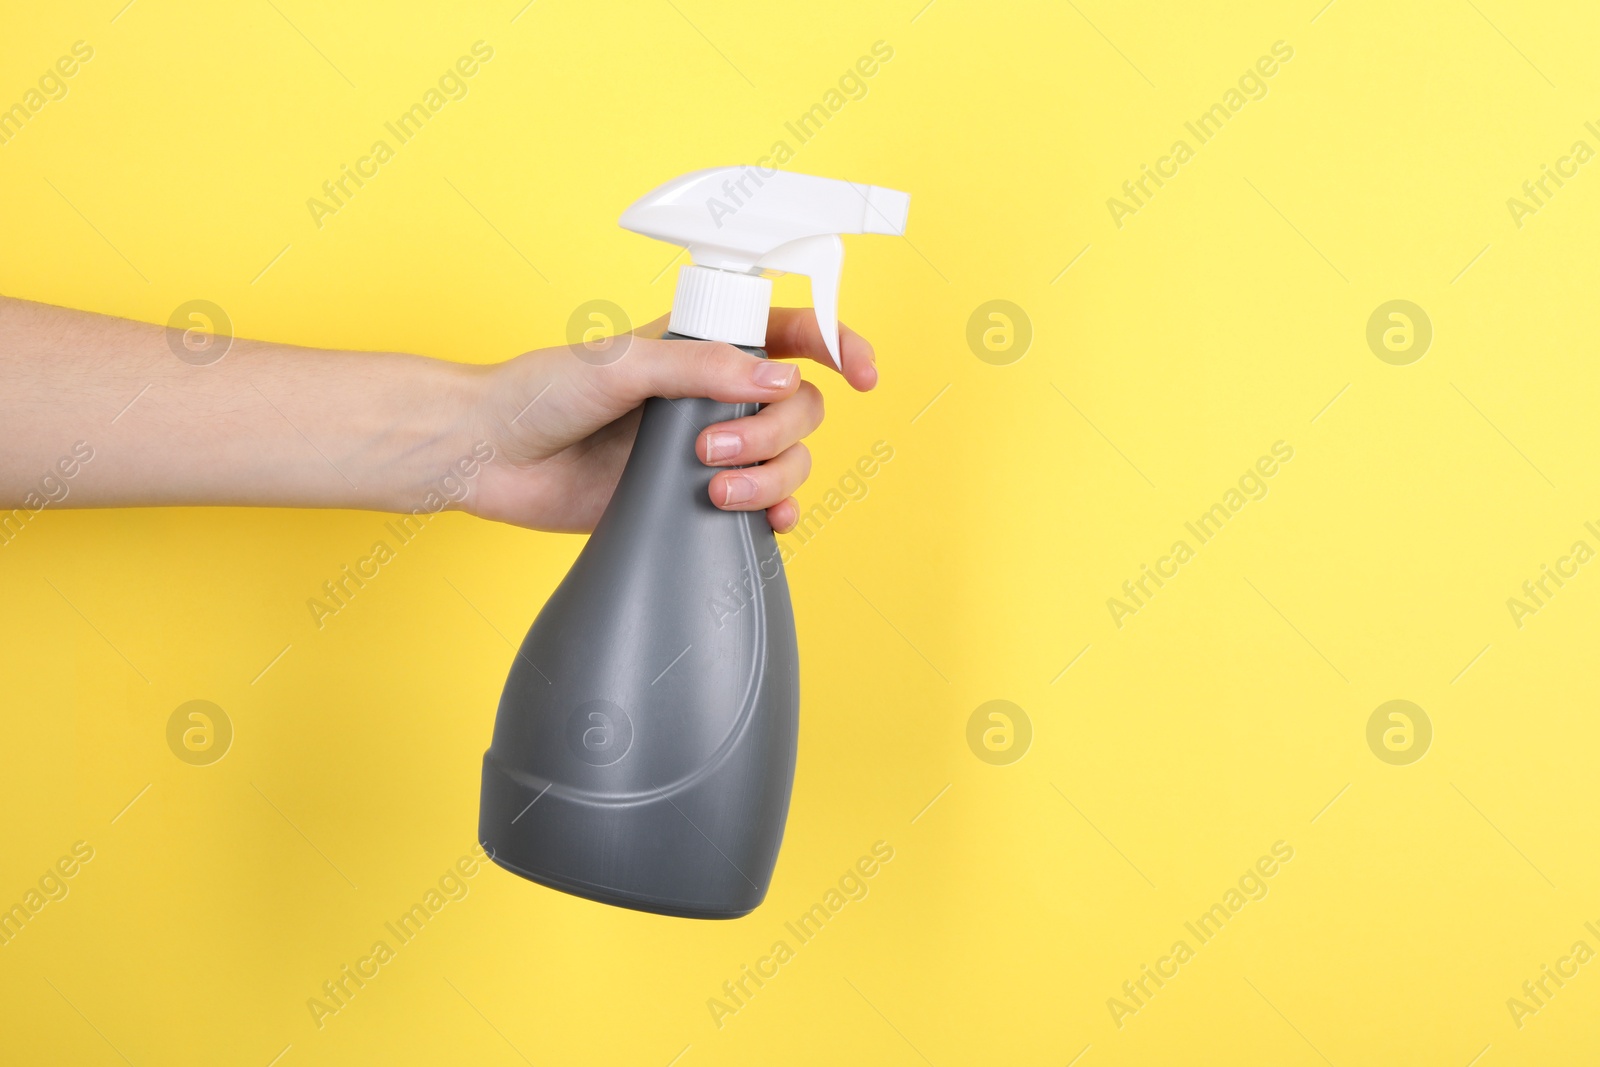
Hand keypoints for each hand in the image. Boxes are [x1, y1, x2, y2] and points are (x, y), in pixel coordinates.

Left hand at [467, 309, 877, 533]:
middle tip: (709, 446)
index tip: (860, 371)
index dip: (836, 343)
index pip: (789, 332)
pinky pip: (762, 505)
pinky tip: (765, 521)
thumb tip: (778, 378)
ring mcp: (705, 447)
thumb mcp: (620, 364)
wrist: (488, 457)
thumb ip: (700, 366)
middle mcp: (712, 393)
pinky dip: (774, 512)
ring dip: (770, 475)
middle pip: (798, 404)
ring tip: (713, 487)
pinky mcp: (691, 498)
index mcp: (700, 344)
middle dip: (773, 430)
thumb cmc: (539, 394)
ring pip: (787, 458)